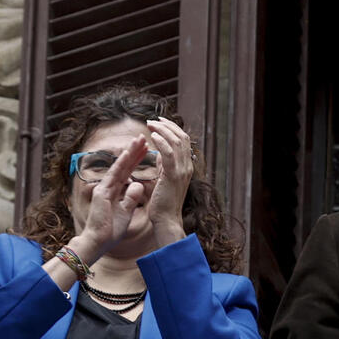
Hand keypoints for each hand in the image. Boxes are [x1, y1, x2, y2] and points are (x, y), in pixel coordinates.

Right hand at [72, 136, 148, 261]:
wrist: (99, 241)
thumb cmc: (111, 229)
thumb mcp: (126, 211)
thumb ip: (131, 198)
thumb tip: (138, 185)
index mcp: (114, 191)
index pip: (128, 172)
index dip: (137, 161)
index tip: (146, 150)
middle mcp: (108, 187)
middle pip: (124, 166)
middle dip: (134, 152)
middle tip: (144, 138)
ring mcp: (104, 188)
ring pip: (119, 167)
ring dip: (129, 153)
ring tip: (138, 140)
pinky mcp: (102, 193)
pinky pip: (113, 176)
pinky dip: (120, 165)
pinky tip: (128, 154)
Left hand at [145, 117, 192, 244]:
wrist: (166, 219)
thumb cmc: (162, 201)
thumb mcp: (165, 177)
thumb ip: (165, 164)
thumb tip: (160, 151)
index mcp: (186, 166)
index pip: (184, 140)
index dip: (172, 128)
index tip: (159, 121)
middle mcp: (187, 166)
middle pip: (182, 137)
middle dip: (167, 125)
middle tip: (152, 120)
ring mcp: (182, 171)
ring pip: (176, 142)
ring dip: (162, 130)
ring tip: (150, 124)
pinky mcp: (173, 176)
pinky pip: (169, 154)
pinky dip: (161, 142)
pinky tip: (152, 136)